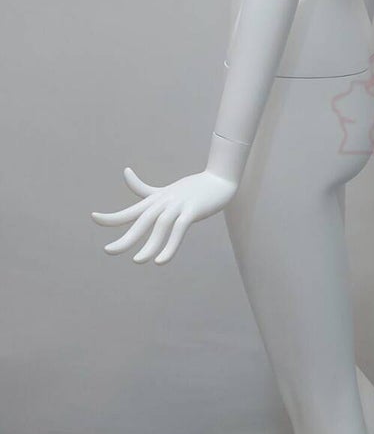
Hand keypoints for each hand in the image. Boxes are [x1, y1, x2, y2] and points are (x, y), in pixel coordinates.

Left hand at [92, 166, 235, 264]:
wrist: (219, 179)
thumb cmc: (192, 187)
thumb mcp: (166, 190)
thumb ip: (144, 189)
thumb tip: (125, 172)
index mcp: (156, 200)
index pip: (131, 210)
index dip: (113, 215)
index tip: (94, 217)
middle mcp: (163, 202)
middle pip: (141, 221)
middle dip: (125, 237)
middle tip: (108, 250)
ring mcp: (178, 206)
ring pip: (160, 227)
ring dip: (149, 245)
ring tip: (138, 261)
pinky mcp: (192, 211)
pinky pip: (179, 230)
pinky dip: (170, 246)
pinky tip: (161, 261)